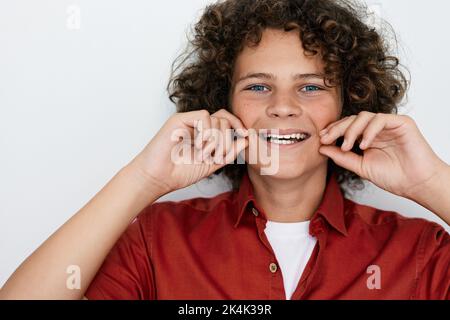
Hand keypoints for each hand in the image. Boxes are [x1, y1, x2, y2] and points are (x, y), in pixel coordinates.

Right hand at [128, 109, 248, 195]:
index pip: (227, 120)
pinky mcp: (179, 119)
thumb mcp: (212, 164)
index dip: (238, 125)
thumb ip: (229, 153)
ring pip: (216, 119)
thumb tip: (247, 140)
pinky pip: (204, 116)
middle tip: (216, 156)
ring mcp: (188, 121)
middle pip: (225, 119)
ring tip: (204, 154)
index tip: (246, 135)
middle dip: (226, 140)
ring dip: (216, 140)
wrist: (159, 178)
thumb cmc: (180, 173)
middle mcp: (198, 126)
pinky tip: (198, 146)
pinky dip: (206, 132)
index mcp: (206, 134)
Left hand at [318, 111, 447, 199]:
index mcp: (367, 137)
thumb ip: (342, 157)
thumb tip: (321, 148)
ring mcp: (389, 124)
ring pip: (364, 117)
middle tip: (327, 139)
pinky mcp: (401, 122)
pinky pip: (380, 119)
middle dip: (337, 128)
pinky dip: (369, 130)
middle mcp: (377, 129)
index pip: (347, 127)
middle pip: (352, 119)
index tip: (322, 139)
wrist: (416, 184)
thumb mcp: (360, 167)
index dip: (333, 130)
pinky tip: (364, 145)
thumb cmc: (393, 177)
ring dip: (351, 130)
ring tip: (347, 146)